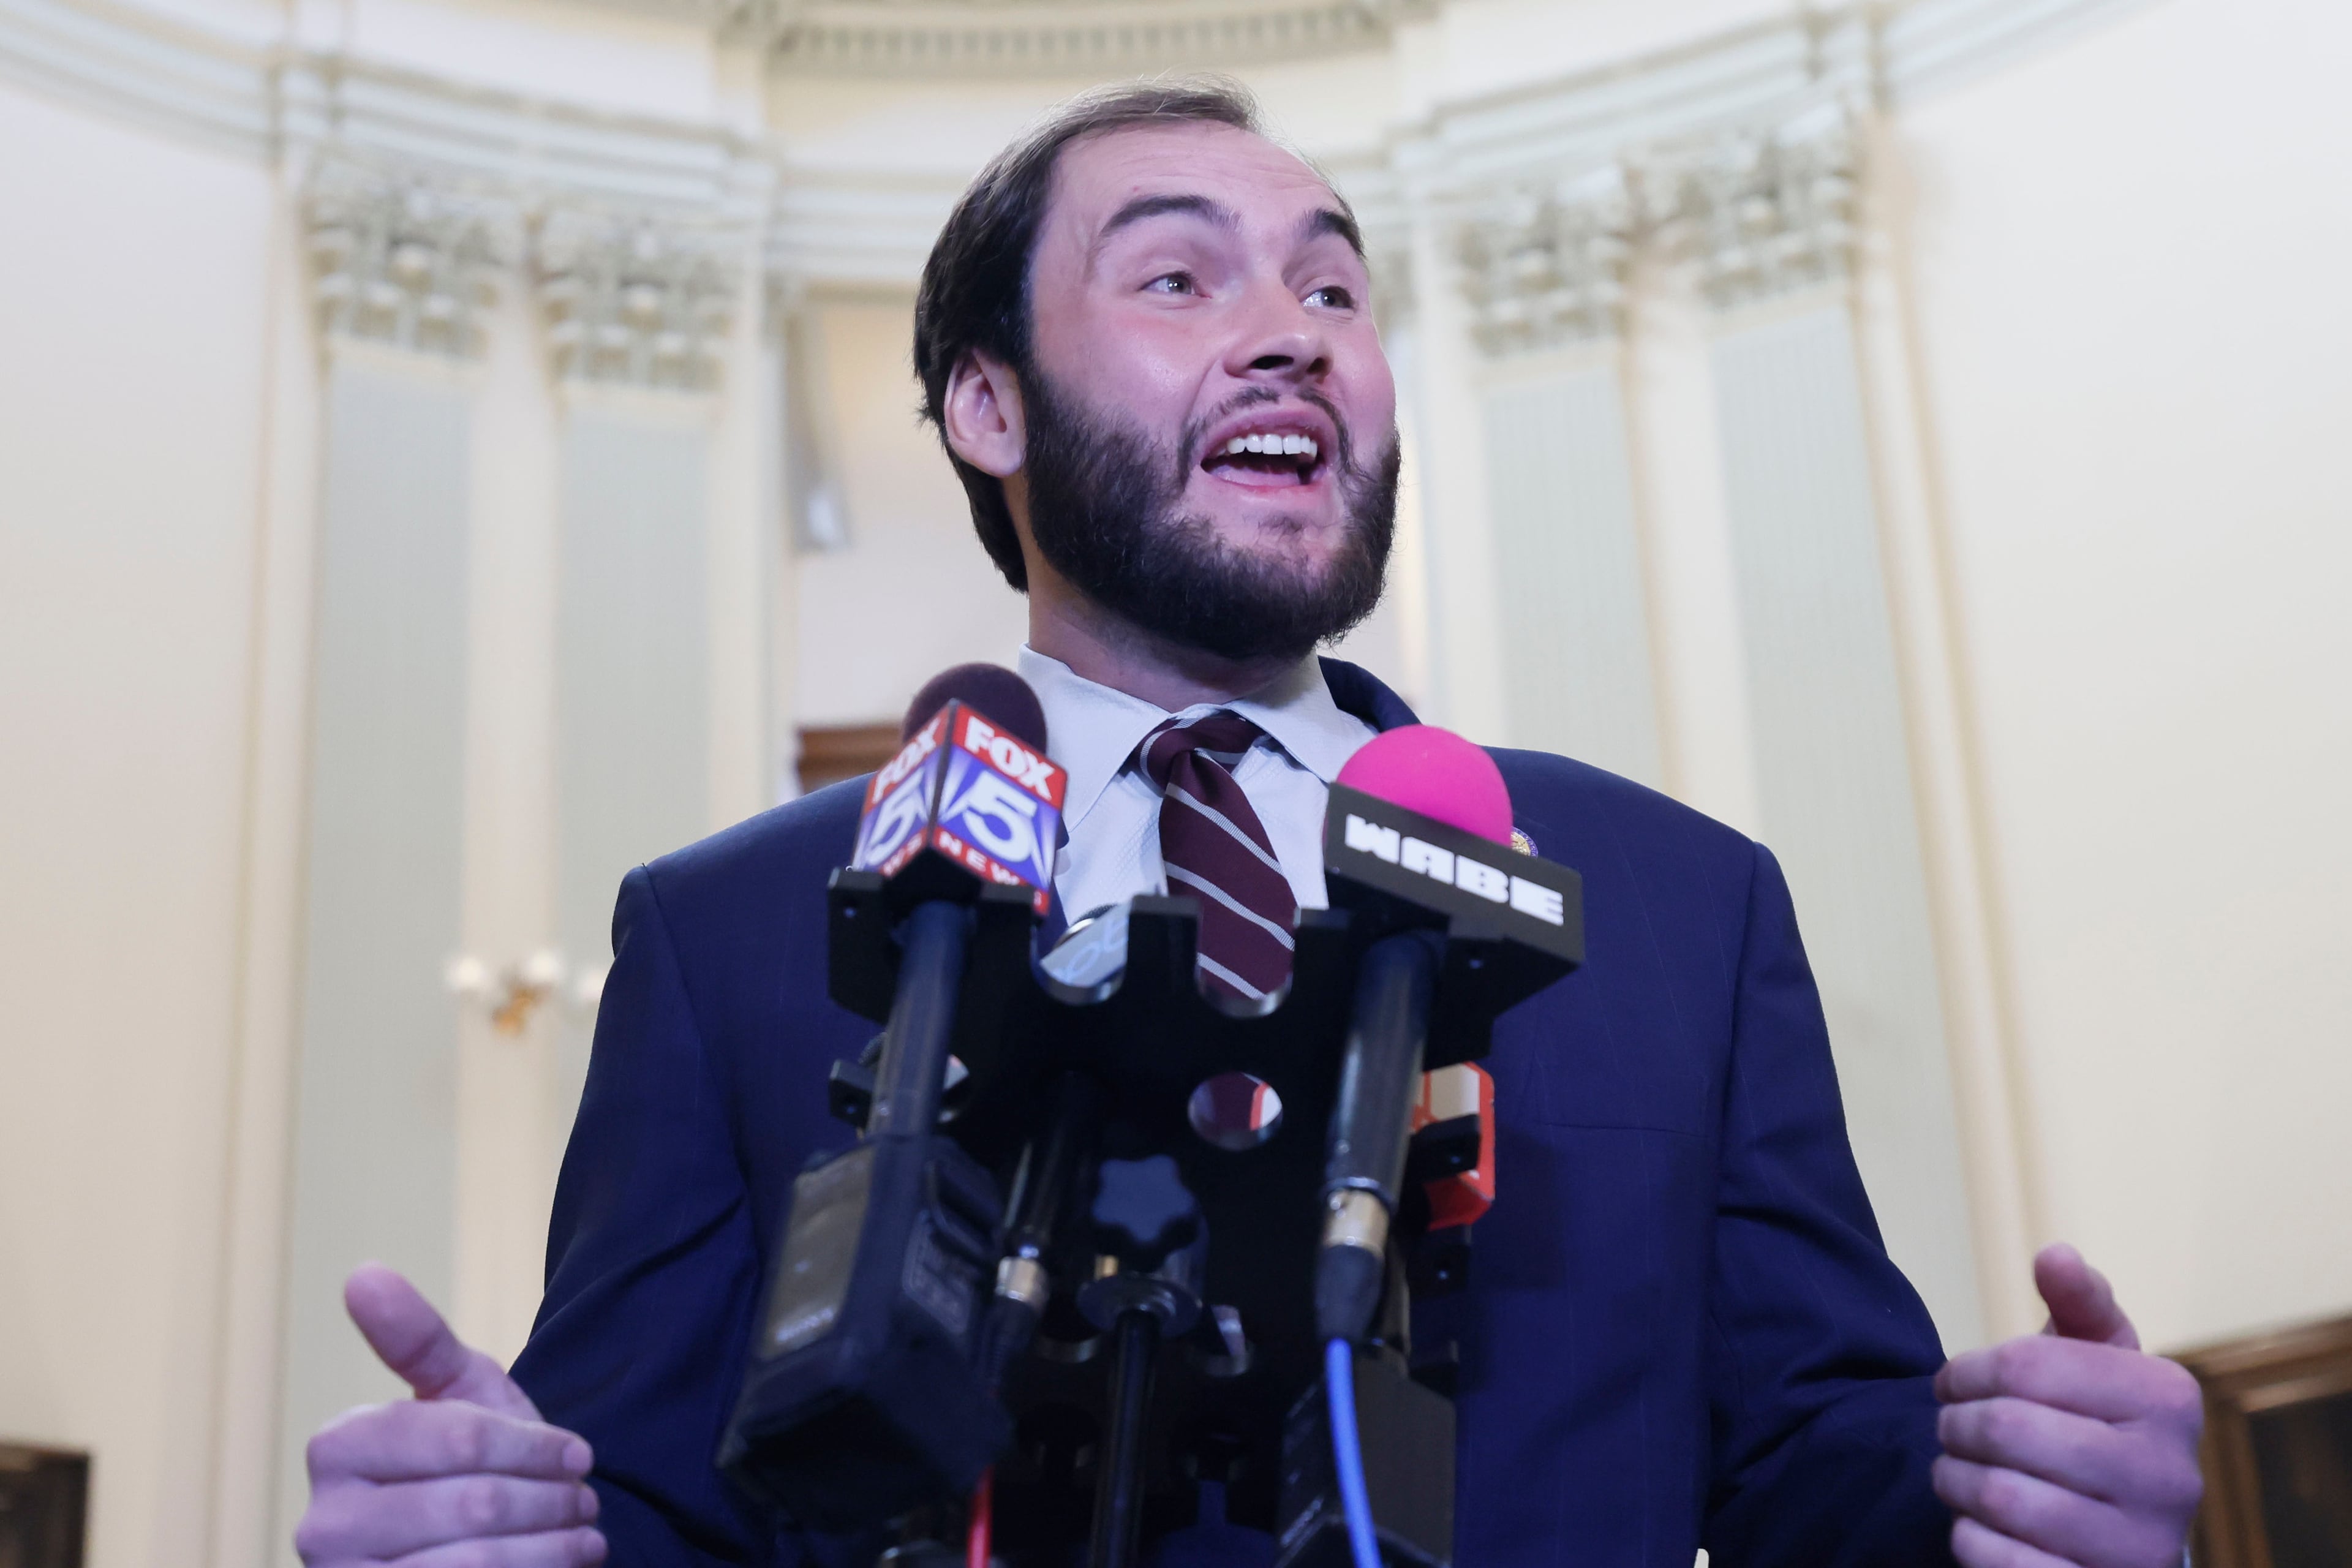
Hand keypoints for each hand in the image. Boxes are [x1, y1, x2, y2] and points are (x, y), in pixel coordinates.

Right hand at [296, 1265, 606, 1566]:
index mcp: (337, 1447)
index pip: (459, 1437)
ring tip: (582, 1536)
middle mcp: (321, 1523)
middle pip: (473, 1503)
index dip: (533, 1445)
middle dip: (548, 1500)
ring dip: (549, 1547)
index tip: (579, 1453)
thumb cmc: (472, 1465)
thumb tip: (363, 1272)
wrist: (478, 1549)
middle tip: (584, 1500)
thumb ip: (419, 1338)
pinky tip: (560, 1566)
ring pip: (474, 1563)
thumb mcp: (459, 1394)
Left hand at [1933, 1243, 2202, 1567]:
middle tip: (1948, 1428)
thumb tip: (2054, 1253)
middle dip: (1955, 1425)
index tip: (1951, 1382)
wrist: (2121, 1529)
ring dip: (1954, 1480)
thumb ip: (2076, 1303)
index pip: (2023, 1366)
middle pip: (2007, 1430)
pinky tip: (1979, 1523)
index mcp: (2169, 1399)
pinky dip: (1969, 1537)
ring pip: (2000, 1497)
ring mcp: (2140, 1545)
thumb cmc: (2094, 1425)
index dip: (1965, 1370)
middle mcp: (2171, 1477)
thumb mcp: (2097, 1358)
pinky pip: (1998, 1559)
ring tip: (1955, 1471)